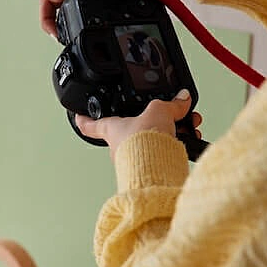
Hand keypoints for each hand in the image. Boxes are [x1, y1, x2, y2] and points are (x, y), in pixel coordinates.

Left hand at [75, 90, 202, 160]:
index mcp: (111, 129)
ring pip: (150, 141)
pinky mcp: (149, 168)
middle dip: (150, 121)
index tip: (78, 114)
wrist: (156, 168)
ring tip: (186, 127)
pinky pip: (162, 153)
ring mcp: (134, 158)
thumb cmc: (144, 143)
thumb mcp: (158, 111)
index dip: (84, 117)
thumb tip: (182, 99)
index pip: (90, 123)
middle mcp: (119, 145)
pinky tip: (188, 140)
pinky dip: (176, 145)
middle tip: (165, 116)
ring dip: (169, 132)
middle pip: (130, 129)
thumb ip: (170, 104)